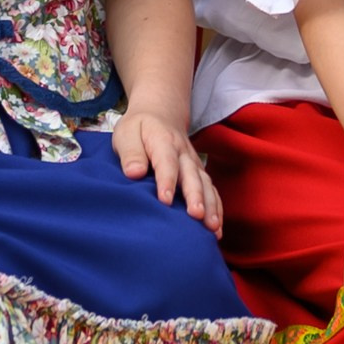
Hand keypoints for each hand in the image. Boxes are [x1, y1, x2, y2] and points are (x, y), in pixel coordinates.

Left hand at [114, 108, 222, 234]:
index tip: (165, 200)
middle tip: (196, 215)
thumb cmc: (139, 128)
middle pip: (191, 175)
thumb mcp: (126, 133)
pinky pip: (212, 190)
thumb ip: (130, 153)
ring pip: (206, 184)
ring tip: (212, 228)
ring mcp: (194, 163)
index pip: (166, 161)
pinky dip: (217, 209)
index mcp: (163, 141)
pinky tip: (217, 230)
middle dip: (196, 196)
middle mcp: (183, 152)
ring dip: (211, 205)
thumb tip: (134, 173)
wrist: (160, 113)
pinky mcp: (199, 173)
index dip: (167, 181)